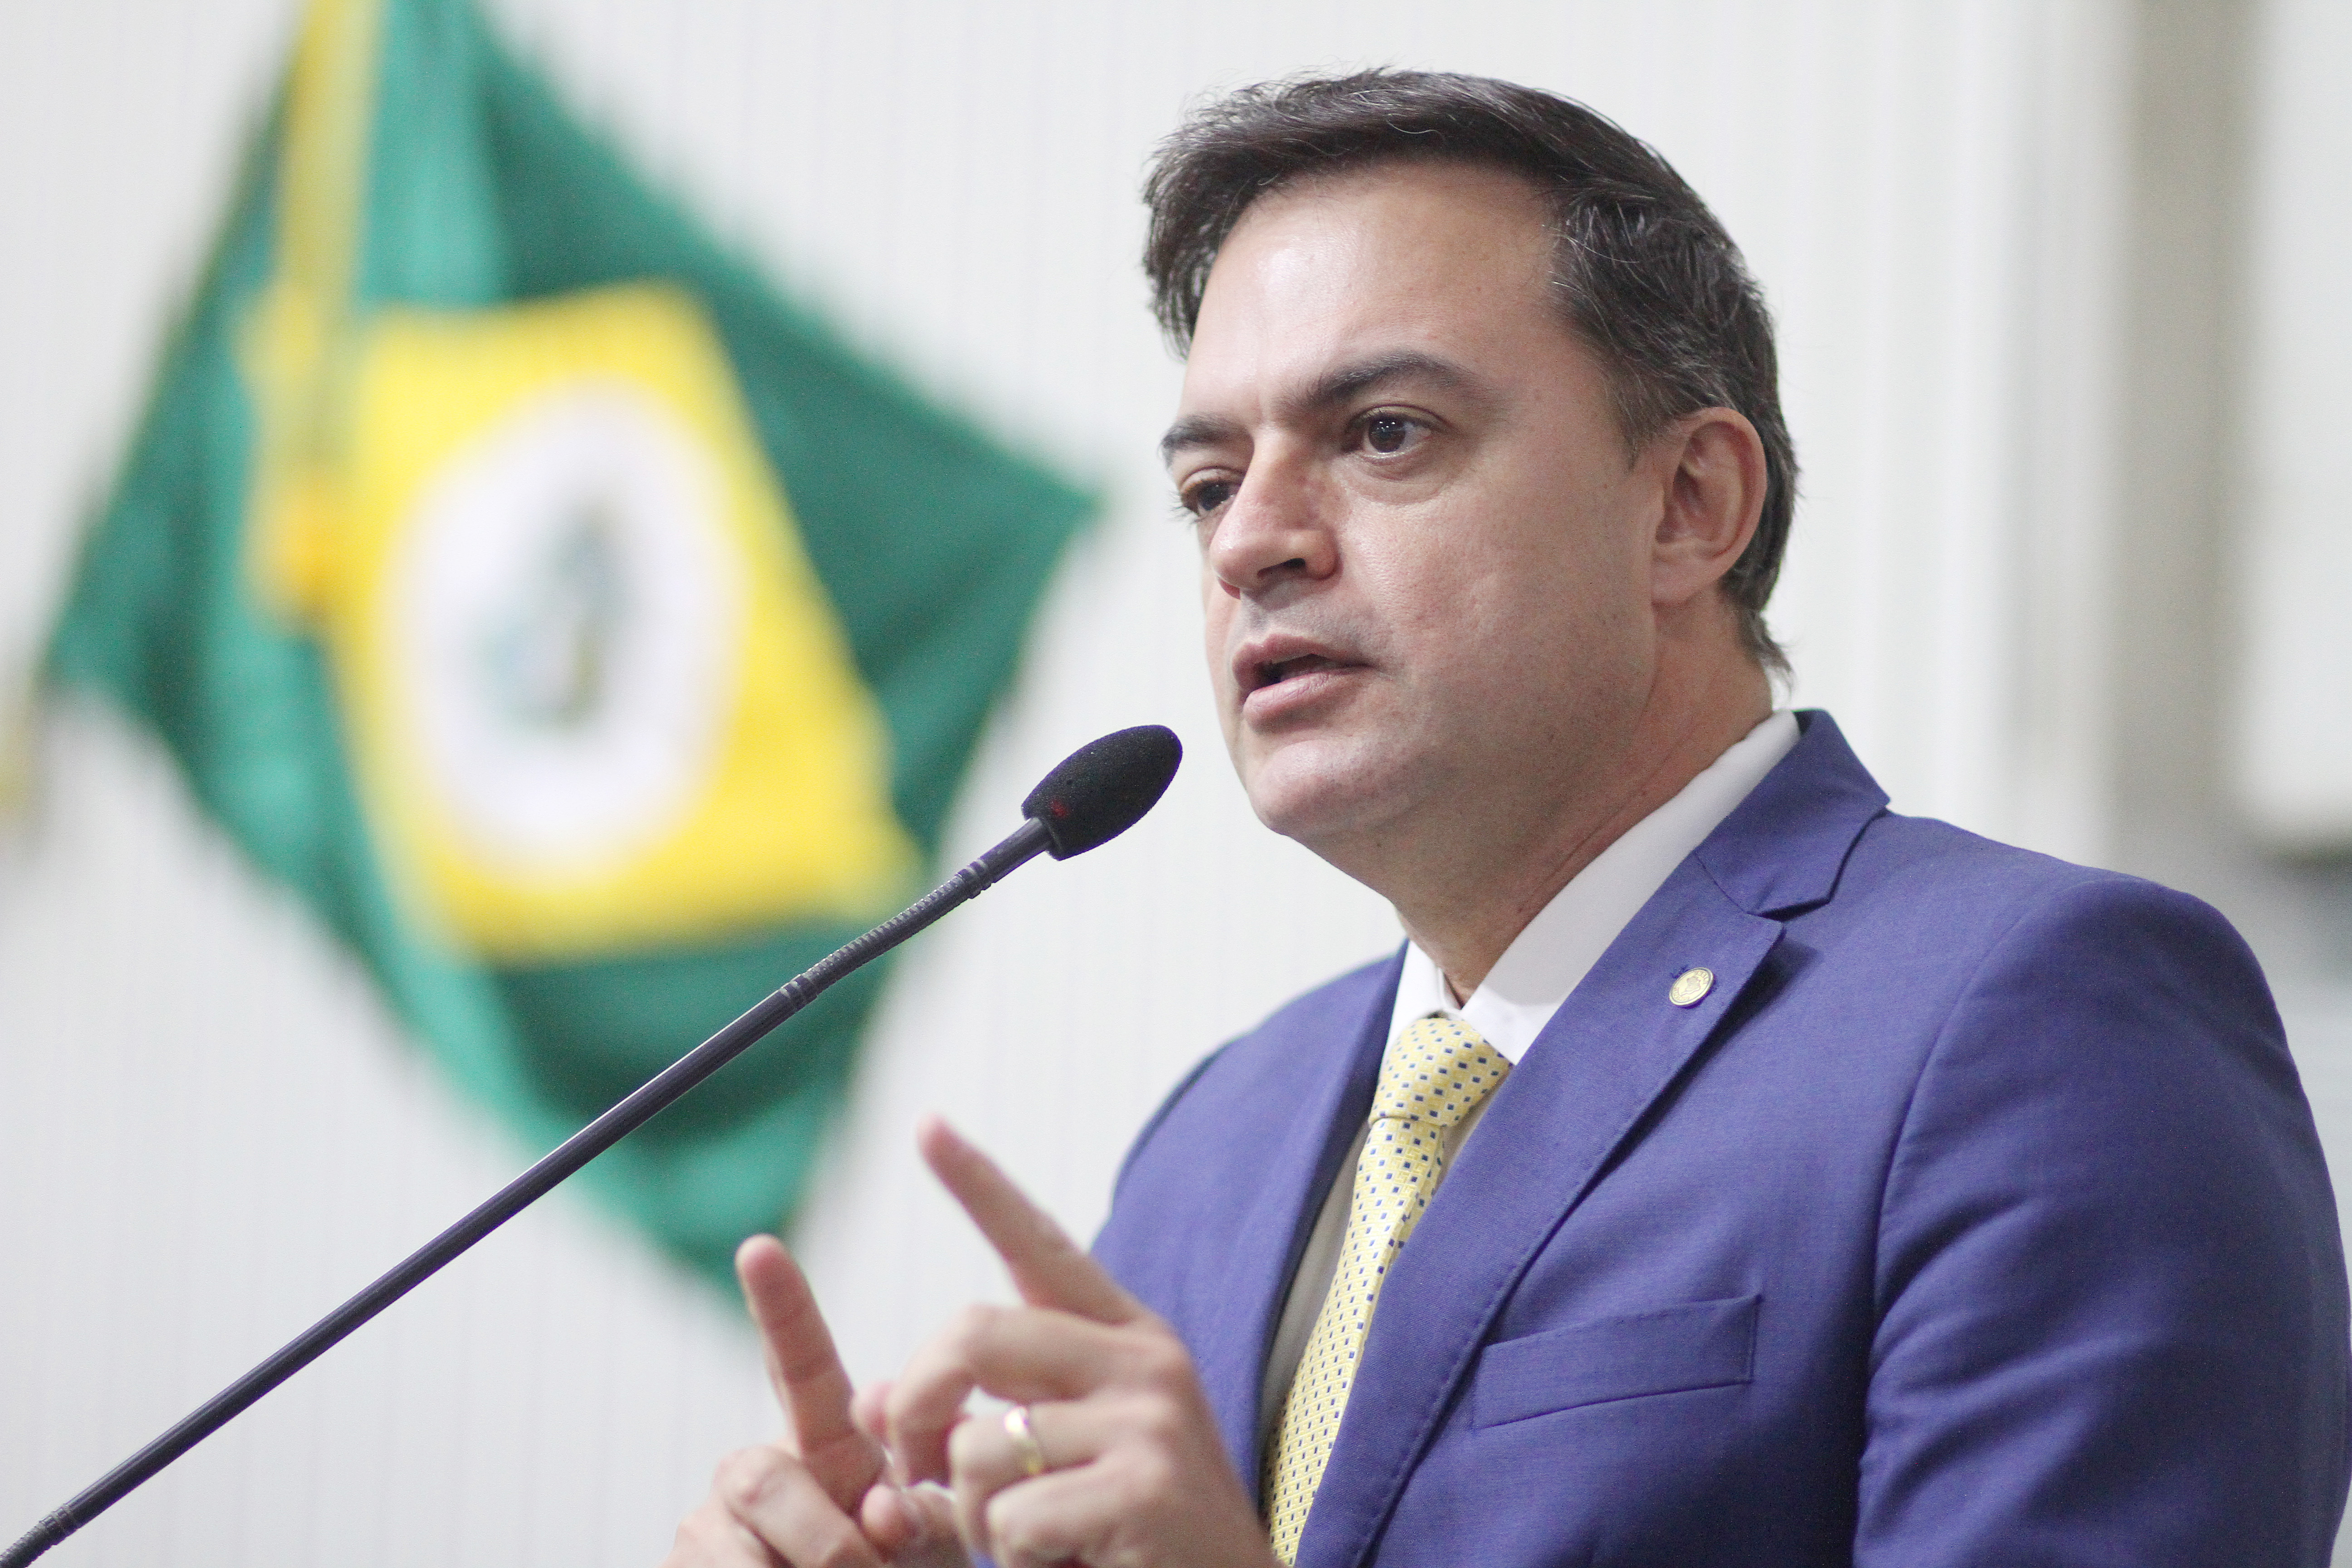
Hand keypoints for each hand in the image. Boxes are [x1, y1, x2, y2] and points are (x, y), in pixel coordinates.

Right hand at [664, 1236, 963, 1566]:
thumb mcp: (928, 1547)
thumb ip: (920, 1522)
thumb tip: (884, 1507)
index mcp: (824, 1445)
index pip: (801, 1367)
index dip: (782, 1307)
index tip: (760, 1247)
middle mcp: (755, 1470)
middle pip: (765, 1480)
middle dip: (824, 1543)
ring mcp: (706, 1524)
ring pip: (743, 1553)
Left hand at [885, 1116, 1280, 1567]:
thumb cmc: (1132, 1543)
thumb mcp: (1059, 1464)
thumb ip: (981, 1419)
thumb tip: (872, 1399)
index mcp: (1127, 1342)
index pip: (1039, 1243)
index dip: (978, 1184)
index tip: (927, 1124)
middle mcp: (1143, 1363)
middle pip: (972, 1332)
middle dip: (917, 1406)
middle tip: (915, 1468)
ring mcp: (1148, 1423)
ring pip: (979, 1446)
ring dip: (973, 1517)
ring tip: (1029, 1544)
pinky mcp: (1144, 1490)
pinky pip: (1011, 1518)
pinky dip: (1012, 1560)